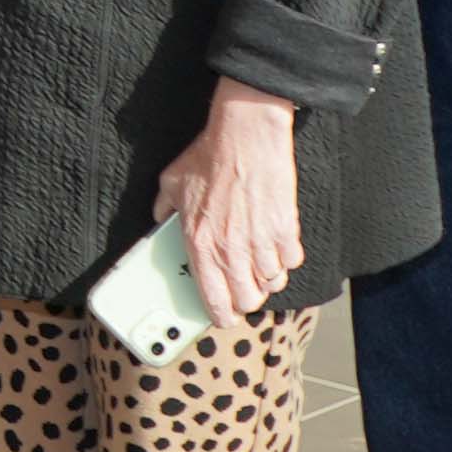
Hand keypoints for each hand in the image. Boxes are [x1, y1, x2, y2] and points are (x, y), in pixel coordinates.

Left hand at [158, 79, 305, 325]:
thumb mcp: (172, 182)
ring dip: (267, 278)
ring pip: (273, 284)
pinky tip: (277, 245)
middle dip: (246, 299)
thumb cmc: (209, 156)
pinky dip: (286, 258)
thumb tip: (159, 219)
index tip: (223, 316)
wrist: (246, 135)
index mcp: (200, 244)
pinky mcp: (286, 230)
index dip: (220, 315)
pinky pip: (292, 262)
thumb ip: (163, 208)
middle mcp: (231, 250)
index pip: (213, 300)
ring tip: (260, 263)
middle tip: (243, 288)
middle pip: (248, 300)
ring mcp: (261, 242)